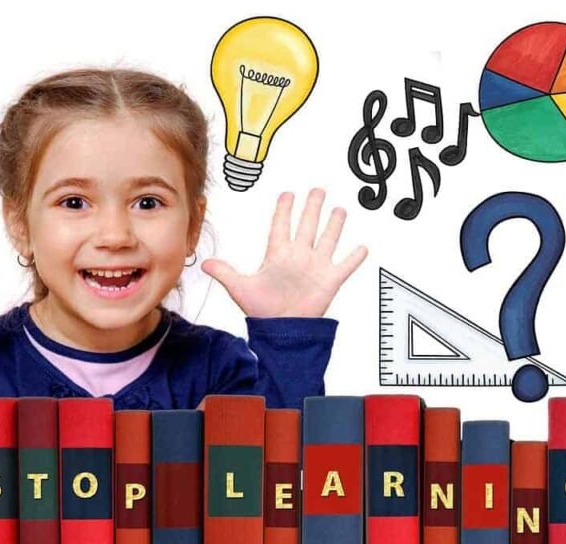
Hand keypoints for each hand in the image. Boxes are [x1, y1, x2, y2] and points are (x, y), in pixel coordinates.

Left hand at [202, 189, 366, 318]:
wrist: (281, 330)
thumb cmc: (262, 310)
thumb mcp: (240, 288)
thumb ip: (225, 273)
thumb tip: (203, 264)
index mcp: (278, 255)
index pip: (281, 226)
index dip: (284, 210)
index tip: (287, 194)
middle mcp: (298, 257)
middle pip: (307, 225)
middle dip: (312, 207)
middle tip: (317, 190)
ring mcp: (315, 267)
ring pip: (327, 239)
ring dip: (334, 225)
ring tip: (340, 210)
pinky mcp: (330, 280)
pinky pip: (345, 265)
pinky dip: (355, 257)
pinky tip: (362, 246)